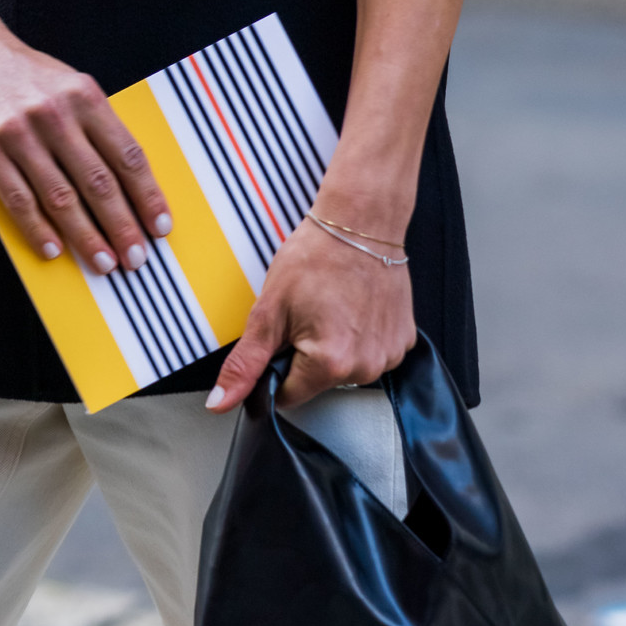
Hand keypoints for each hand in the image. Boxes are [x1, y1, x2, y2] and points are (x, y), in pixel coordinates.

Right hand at [0, 28, 172, 274]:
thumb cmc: (27, 76)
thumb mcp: (72, 86)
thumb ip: (98, 128)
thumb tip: (129, 185)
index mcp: (85, 96)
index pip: (127, 155)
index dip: (148, 197)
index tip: (160, 227)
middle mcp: (54, 114)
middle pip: (98, 183)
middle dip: (121, 227)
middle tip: (135, 258)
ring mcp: (18, 133)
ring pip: (60, 198)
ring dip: (85, 237)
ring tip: (102, 262)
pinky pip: (19, 200)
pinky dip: (39, 230)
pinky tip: (54, 249)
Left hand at [206, 208, 415, 410]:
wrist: (359, 222)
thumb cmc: (315, 257)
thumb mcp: (268, 311)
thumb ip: (245, 364)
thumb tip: (221, 402)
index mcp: (329, 364)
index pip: (288, 396)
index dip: (277, 367)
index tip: (284, 336)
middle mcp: (365, 367)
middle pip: (318, 383)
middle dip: (306, 356)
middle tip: (308, 314)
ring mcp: (389, 355)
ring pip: (345, 370)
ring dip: (335, 348)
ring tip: (332, 307)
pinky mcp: (404, 341)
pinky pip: (371, 354)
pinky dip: (360, 337)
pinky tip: (354, 308)